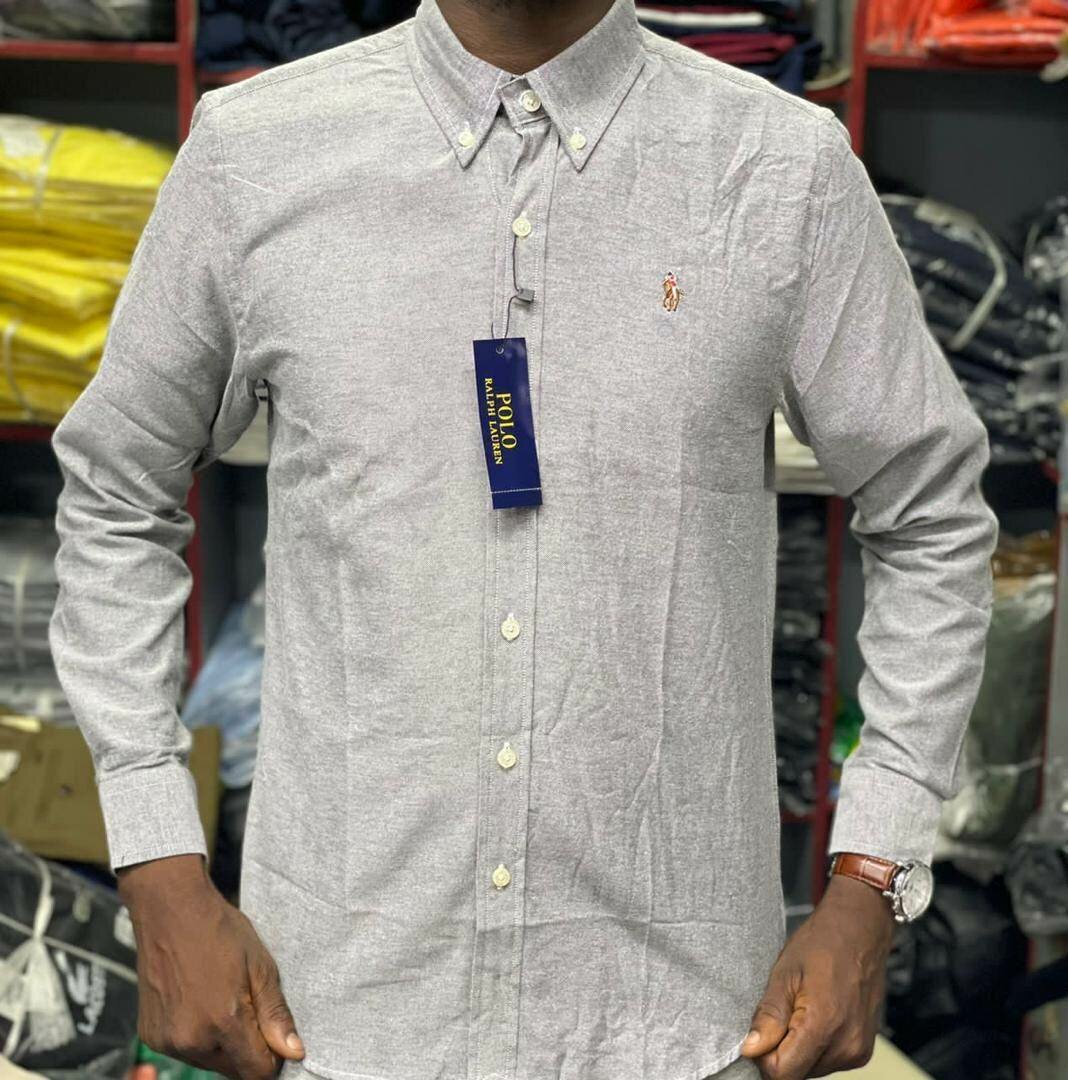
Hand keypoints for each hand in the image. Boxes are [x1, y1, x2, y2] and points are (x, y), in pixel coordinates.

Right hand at [118, 853, 304, 1079]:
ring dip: (221, 1044)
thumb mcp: (260, 966)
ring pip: (208, 1061)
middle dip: (247, 1049)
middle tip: (246, 1005)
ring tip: (221, 999)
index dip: (272, 1057)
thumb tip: (295, 1052)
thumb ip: (275, 1014)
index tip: (273, 1034)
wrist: (170, 910)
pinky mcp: (150, 1036)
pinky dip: (196, 1036)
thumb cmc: (219, 931)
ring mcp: (167, 1040)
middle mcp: (191, 1040)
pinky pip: (184, 1051)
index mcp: (223, 1023)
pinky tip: (199, 1002)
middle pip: (232, 1069)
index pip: (257, 1072)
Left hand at [739, 874, 895, 1078]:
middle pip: (798, 1074)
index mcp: (824, 1026)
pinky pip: (829, 1061)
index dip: (763, 1057)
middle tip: (782, 1012)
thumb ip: (768, 1016)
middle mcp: (846, 1046)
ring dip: (798, 1049)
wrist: (861, 931)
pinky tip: (815, 1016)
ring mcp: (858, 1051)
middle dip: (780, 1052)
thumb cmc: (821, 944)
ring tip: (800, 1010)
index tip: (759, 1033)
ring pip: (812, 1070)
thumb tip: (750, 1050)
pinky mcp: (864, 1050)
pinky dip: (815, 1047)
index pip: (783, 1073)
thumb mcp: (784, 973)